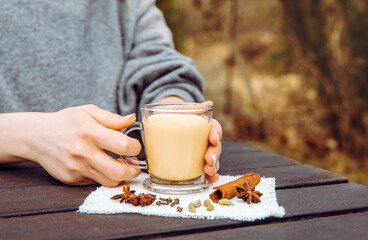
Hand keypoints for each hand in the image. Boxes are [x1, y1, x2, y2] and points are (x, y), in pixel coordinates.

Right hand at [17, 105, 140, 186]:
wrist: (36, 137)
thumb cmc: (66, 122)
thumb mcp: (87, 112)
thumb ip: (111, 118)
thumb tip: (131, 119)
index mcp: (90, 132)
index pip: (123, 146)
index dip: (135, 147)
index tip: (135, 146)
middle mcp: (83, 153)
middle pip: (119, 171)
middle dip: (134, 170)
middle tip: (135, 165)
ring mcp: (76, 169)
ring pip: (109, 182)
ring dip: (121, 176)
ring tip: (122, 166)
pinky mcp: (71, 179)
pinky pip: (95, 182)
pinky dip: (104, 176)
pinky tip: (102, 166)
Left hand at [156, 97, 221, 181]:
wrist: (160, 123)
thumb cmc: (169, 115)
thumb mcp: (176, 110)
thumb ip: (188, 108)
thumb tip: (208, 104)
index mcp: (202, 125)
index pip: (215, 127)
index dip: (217, 132)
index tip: (213, 138)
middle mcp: (204, 139)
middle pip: (216, 146)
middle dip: (215, 153)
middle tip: (209, 159)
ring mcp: (200, 152)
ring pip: (213, 159)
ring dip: (214, 166)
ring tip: (209, 171)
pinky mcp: (193, 162)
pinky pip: (204, 170)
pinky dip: (210, 176)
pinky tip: (211, 179)